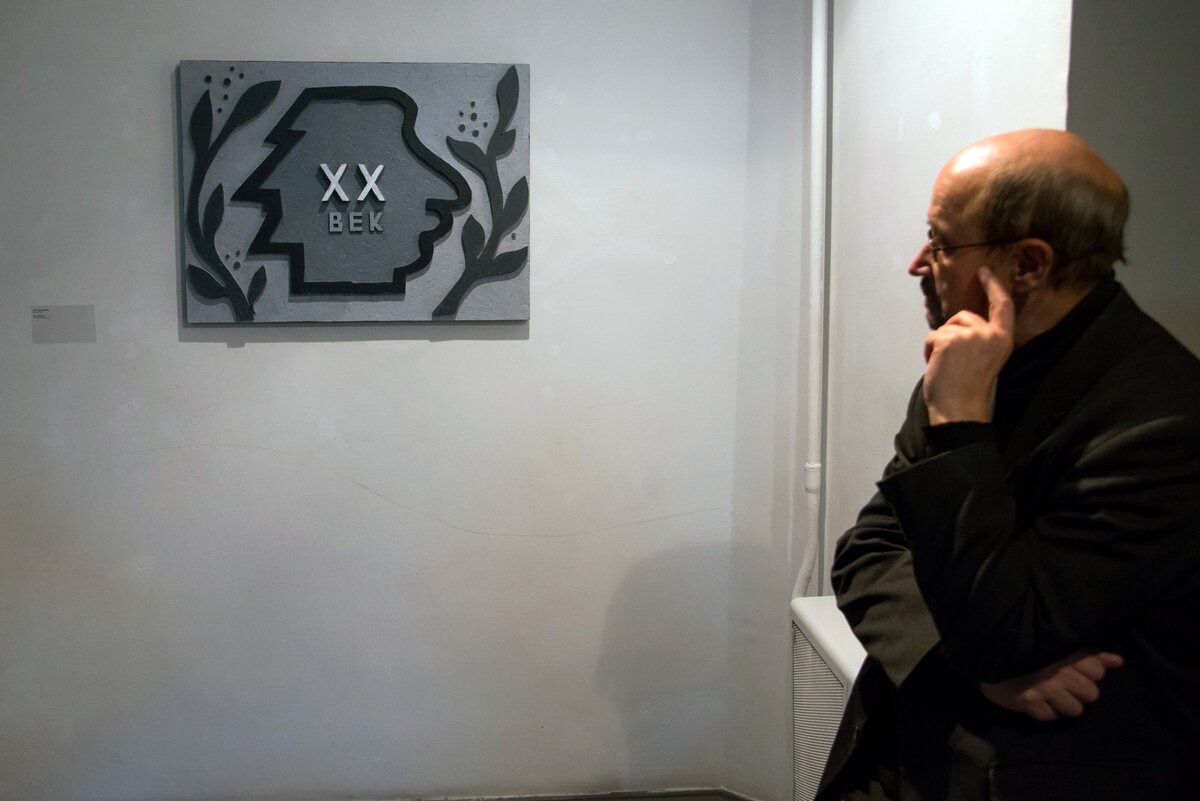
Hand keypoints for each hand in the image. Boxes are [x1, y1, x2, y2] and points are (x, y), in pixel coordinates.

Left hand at [922, 267, 1014, 423]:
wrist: (960, 409)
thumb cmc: (971, 388)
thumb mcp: (987, 358)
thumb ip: (981, 338)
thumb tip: (962, 321)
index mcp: (1004, 339)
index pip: (1003, 305)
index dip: (993, 286)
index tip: (984, 271)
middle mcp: (990, 333)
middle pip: (963, 316)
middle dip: (951, 331)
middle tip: (952, 359)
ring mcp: (970, 334)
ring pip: (944, 327)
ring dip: (939, 343)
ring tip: (946, 365)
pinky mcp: (949, 339)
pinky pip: (931, 336)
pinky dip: (928, 350)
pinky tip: (936, 365)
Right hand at [978, 650, 1123, 721]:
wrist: (984, 647)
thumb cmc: (1023, 644)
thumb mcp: (1057, 644)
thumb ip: (1089, 652)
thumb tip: (1118, 662)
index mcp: (1066, 652)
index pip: (1097, 671)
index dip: (1090, 672)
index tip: (1076, 669)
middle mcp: (1058, 672)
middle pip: (1091, 694)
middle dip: (1080, 691)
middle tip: (1064, 683)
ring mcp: (1042, 689)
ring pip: (1074, 710)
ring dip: (1064, 704)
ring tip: (1050, 694)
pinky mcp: (1026, 703)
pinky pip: (1049, 717)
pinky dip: (1044, 711)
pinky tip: (1036, 700)